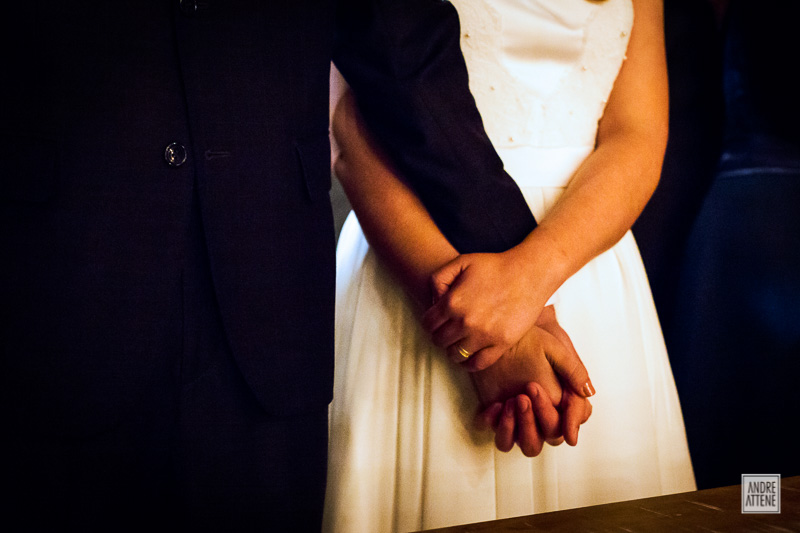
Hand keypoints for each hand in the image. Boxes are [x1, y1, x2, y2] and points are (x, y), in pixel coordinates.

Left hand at [422, 250, 547, 370]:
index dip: (431, 322)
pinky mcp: (501, 344)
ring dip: (453, 349)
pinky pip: (477, 364)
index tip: (438, 320)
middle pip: (439, 340)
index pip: (428, 324)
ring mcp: (483, 335)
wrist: (529, 273)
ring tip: (459, 341)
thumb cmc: (495, 266)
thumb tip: (433, 301)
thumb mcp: (461, 261)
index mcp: (452, 302)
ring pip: (455, 354)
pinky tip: (469, 356)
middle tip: (449, 330)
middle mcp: (465, 322)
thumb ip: (439, 278)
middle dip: (441, 335)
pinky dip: (469, 363)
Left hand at [472, 308, 593, 454]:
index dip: (566, 420)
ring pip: (528, 445)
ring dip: (520, 428)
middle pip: (550, 437)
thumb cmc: (535, 341)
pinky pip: (502, 438)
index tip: (552, 401)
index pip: (570, 424)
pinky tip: (495, 405)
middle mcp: (545, 416)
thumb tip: (589, 393)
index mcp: (564, 403)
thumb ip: (573, 370)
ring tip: (510, 402)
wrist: (506, 336)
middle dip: (540, 417)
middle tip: (526, 393)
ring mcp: (524, 420)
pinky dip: (497, 426)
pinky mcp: (502, 419)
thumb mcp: (556, 350)